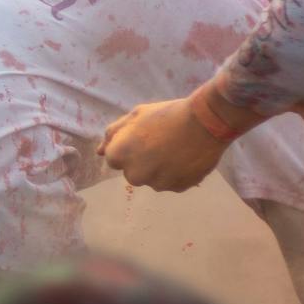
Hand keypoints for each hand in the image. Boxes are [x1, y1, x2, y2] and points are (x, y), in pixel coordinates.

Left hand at [98, 96, 228, 192]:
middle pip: (133, 173)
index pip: (115, 159)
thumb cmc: (166, 115)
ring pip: (153, 179)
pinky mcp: (177, 189)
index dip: (130, 148)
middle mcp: (134, 175)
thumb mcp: (135, 115)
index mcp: (119, 156)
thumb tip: (98, 151)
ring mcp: (157, 184)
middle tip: (161, 143)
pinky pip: (171, 183)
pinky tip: (186, 158)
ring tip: (176, 149)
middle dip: (143, 162)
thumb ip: (113, 134)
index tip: (145, 138)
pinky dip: (176, 174)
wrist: (205, 122)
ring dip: (160, 169)